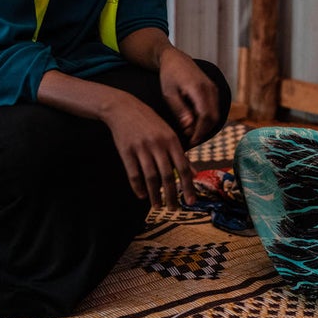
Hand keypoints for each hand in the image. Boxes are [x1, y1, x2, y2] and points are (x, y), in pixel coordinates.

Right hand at [101, 93, 196, 208]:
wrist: (124, 108)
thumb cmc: (150, 122)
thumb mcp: (169, 133)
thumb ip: (181, 154)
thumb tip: (194, 172)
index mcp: (172, 140)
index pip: (183, 168)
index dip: (188, 187)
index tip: (191, 202)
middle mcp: (158, 145)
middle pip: (167, 176)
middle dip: (172, 195)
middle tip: (174, 209)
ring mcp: (142, 148)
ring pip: (151, 177)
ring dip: (155, 195)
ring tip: (158, 206)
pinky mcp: (126, 151)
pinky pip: (133, 173)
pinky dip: (138, 187)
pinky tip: (142, 196)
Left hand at [158, 47, 219, 145]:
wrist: (175, 59)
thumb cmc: (169, 76)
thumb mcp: (169, 94)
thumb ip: (180, 110)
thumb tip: (189, 127)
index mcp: (199, 89)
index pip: (205, 116)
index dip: (199, 132)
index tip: (190, 142)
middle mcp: (210, 88)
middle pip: (213, 117)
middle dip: (203, 132)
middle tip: (190, 141)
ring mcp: (213, 89)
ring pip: (215, 114)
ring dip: (205, 126)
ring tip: (190, 134)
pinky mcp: (213, 90)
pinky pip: (214, 109)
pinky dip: (206, 119)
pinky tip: (194, 124)